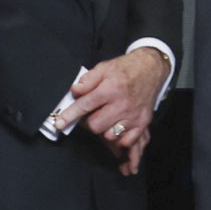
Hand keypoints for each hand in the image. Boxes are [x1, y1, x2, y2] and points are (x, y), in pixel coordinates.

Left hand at [56, 49, 168, 176]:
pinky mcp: (142, 123)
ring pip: (110, 136)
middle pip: (96, 125)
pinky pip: (126, 141)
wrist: (150, 69)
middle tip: (91, 114)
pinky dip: (119, 138)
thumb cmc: (124, 69)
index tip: (59, 123)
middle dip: (89, 122)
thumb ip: (88, 80)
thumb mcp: (104, 67)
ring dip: (104, 130)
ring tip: (105, 119)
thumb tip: (75, 91)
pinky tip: (116, 128)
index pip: (85, 105)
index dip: (70, 115)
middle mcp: (122, 104)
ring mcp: (133, 115)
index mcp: (111, 89)